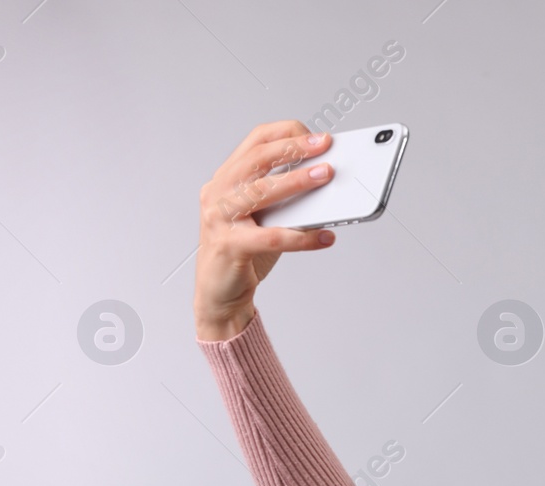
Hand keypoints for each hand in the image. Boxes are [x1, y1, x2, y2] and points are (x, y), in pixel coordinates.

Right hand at [194, 120, 337, 340]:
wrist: (219, 293)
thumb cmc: (244, 251)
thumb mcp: (263, 217)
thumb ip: (284, 198)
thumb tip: (324, 182)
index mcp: (226, 179)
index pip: (255, 143)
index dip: (286, 133)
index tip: (316, 135)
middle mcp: (218, 193)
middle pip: (257, 160)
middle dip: (294, 148)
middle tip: (325, 145)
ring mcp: (220, 219)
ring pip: (261, 192)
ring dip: (298, 181)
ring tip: (327, 176)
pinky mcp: (229, 246)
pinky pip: (272, 238)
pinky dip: (302, 237)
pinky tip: (324, 237)